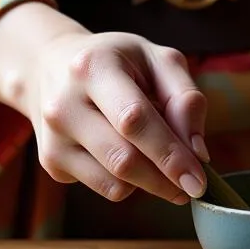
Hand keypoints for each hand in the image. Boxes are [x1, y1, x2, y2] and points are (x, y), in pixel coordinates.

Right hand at [26, 29, 209, 204]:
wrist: (53, 66)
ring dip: (151, 183)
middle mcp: (65, 103)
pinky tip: (130, 155)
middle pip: (123, 159)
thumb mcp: (158, 60)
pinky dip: (129, 183)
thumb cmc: (118, 62)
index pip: (134, 119)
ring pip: (115, 183)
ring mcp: (53, 137)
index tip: (198, 181)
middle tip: (194, 186)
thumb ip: (185, 98)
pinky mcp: (51, 161)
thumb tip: (197, 151)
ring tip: (161, 159)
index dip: (170, 153)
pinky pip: (104, 188)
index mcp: (94, 67)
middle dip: (166, 179)